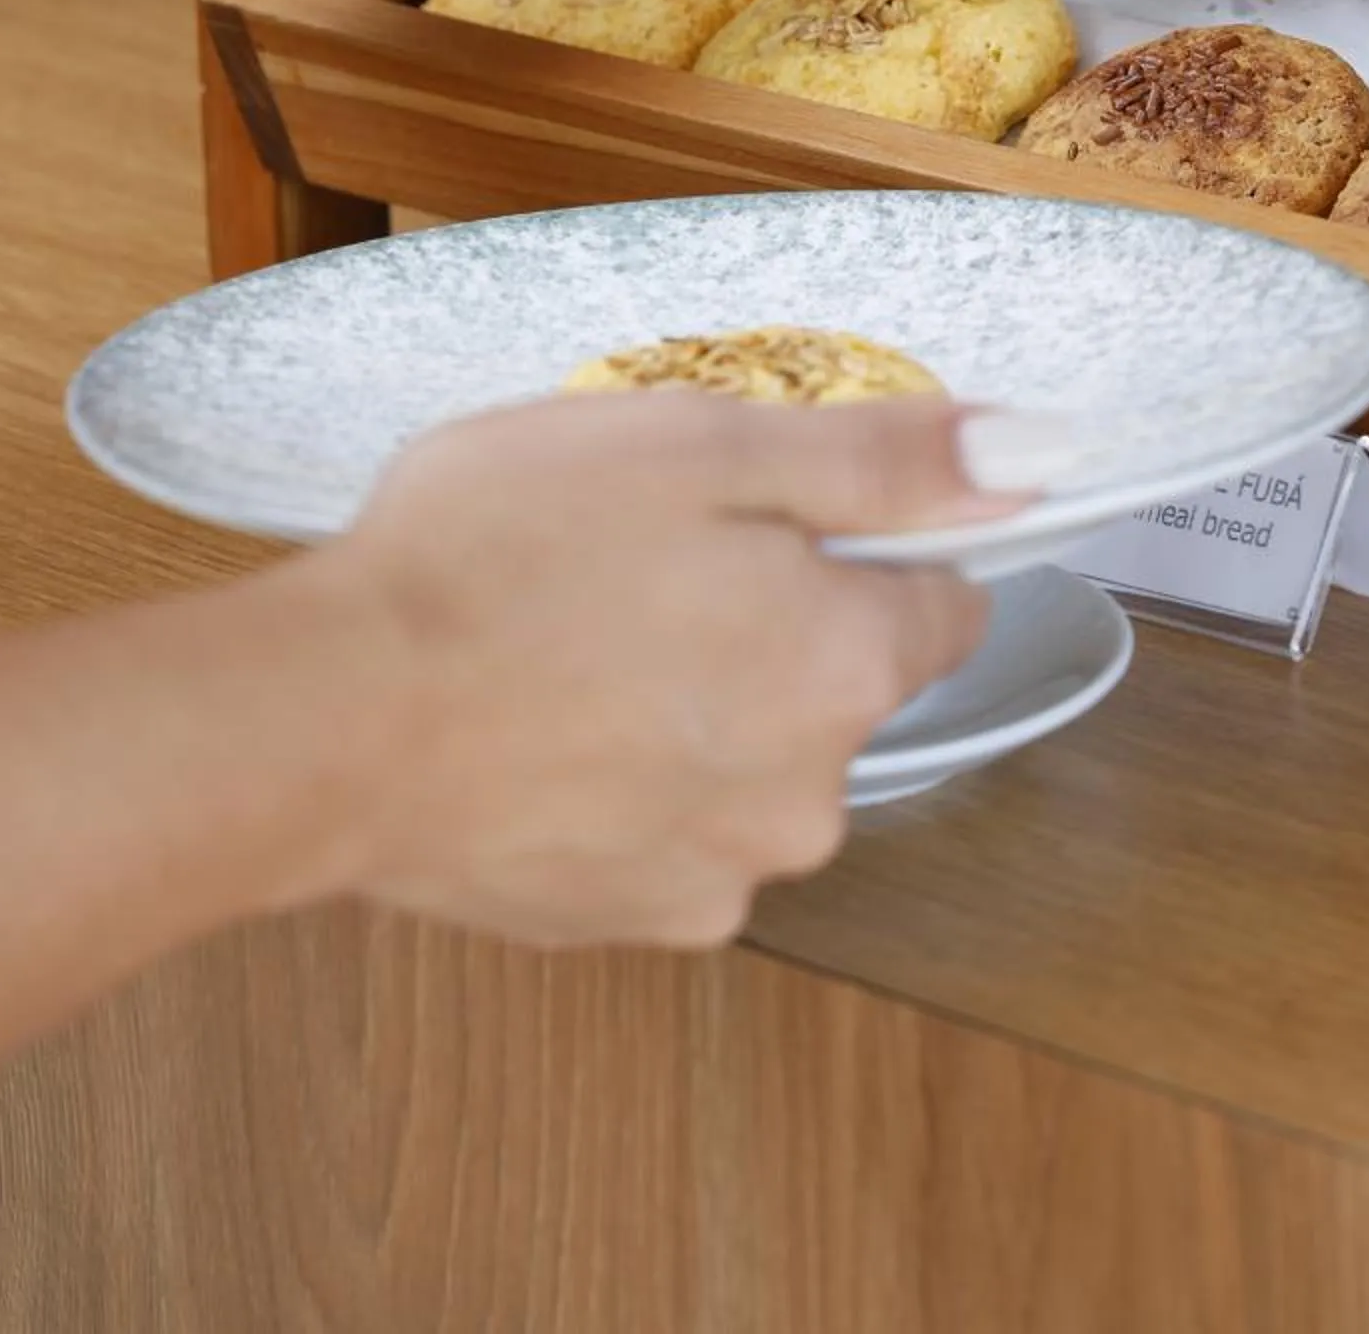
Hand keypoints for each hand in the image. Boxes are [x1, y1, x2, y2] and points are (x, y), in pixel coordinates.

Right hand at [293, 392, 1007, 946]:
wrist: (327, 717)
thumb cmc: (503, 555)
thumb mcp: (704, 446)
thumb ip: (887, 459)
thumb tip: (1041, 452)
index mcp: (848, 666)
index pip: (939, 596)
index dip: (854, 540)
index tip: (754, 513)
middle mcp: (811, 796)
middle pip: (838, 681)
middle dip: (765, 621)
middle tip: (635, 561)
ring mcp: (716, 875)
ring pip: (749, 759)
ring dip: (691, 704)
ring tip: (566, 641)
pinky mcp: (625, 922)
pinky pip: (666, 830)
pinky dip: (622, 781)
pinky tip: (538, 726)